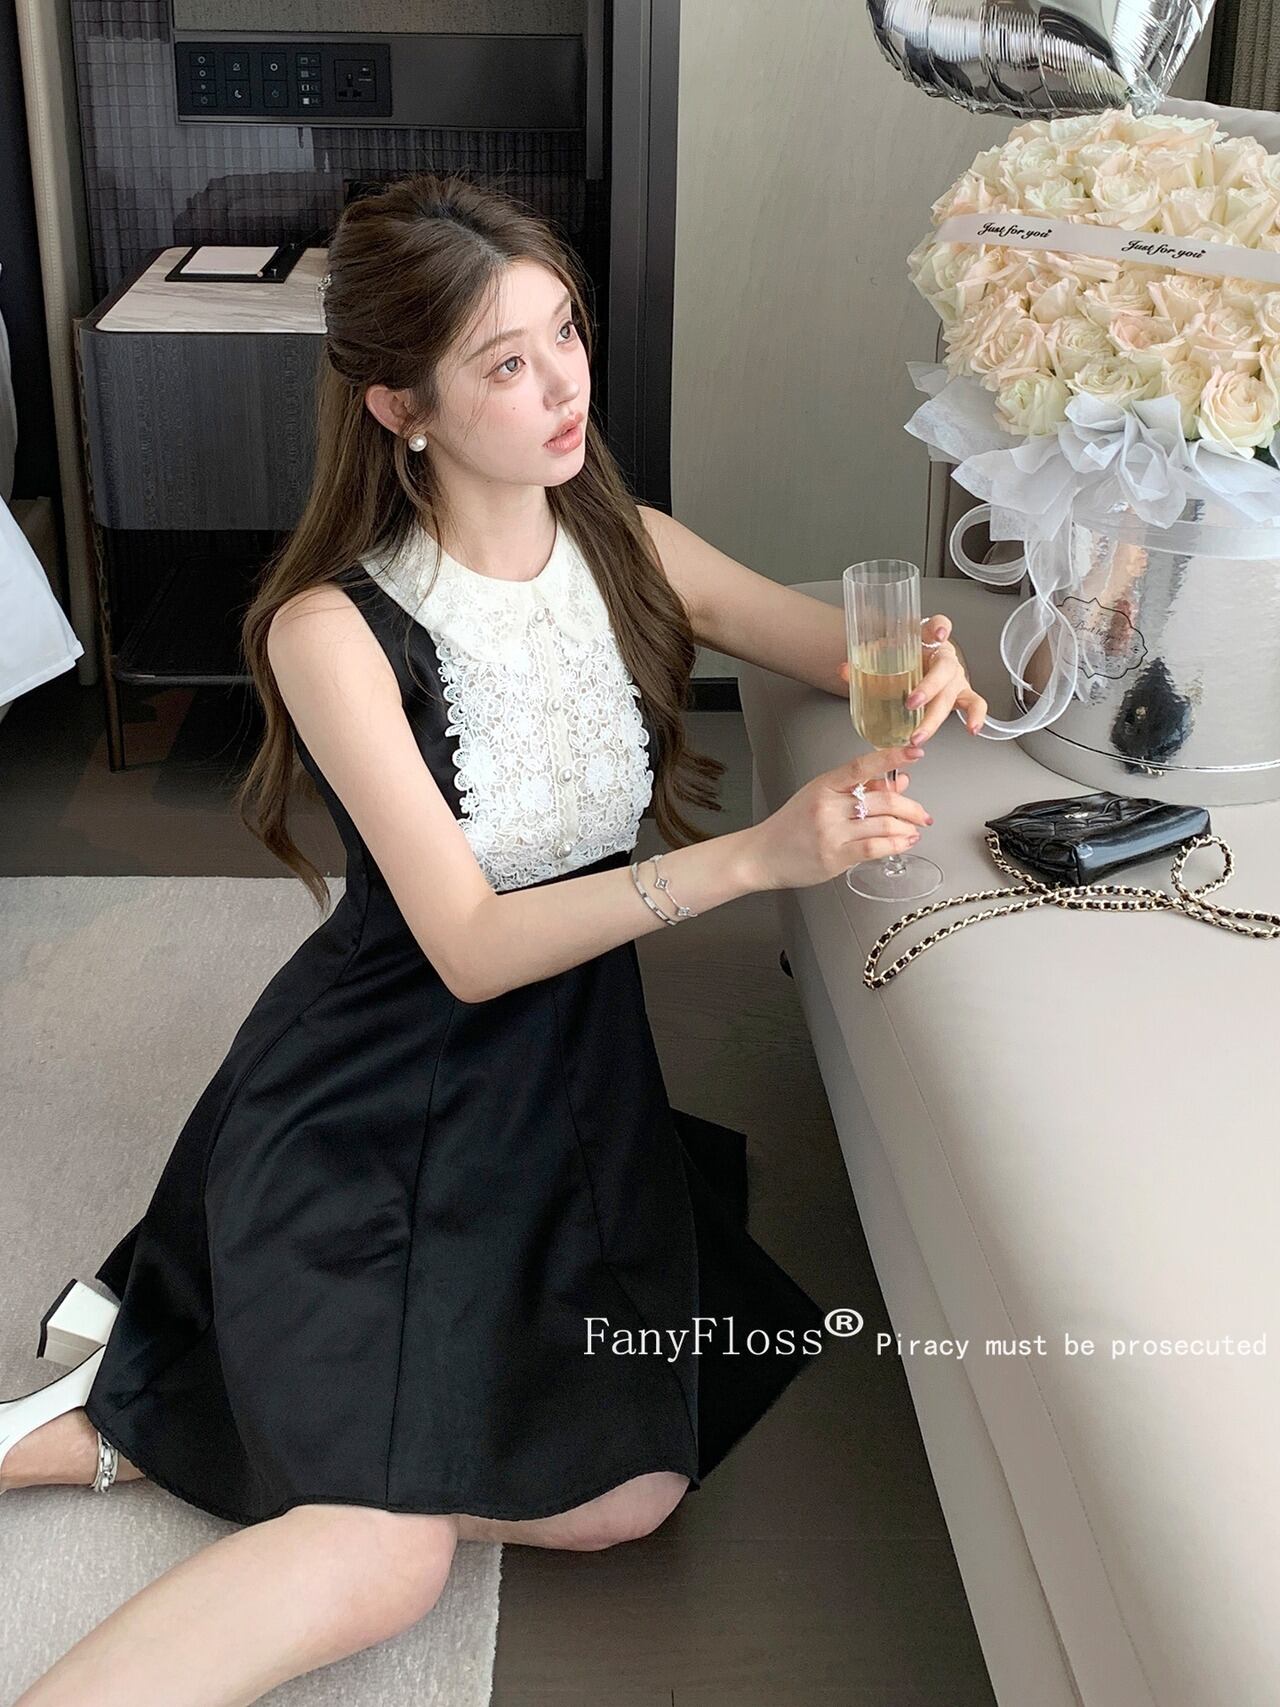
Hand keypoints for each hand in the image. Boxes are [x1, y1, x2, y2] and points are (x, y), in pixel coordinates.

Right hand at [742, 743, 931, 892]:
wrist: (761, 855)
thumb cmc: (790, 827)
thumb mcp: (821, 797)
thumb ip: (859, 788)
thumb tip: (898, 780)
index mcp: (824, 785)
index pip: (862, 765)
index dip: (892, 757)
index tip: (915, 752)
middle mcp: (828, 806)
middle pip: (882, 798)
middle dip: (910, 807)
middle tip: (922, 813)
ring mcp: (831, 832)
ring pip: (883, 824)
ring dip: (906, 827)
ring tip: (914, 830)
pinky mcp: (834, 857)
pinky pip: (874, 847)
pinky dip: (895, 845)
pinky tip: (904, 843)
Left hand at [838, 614, 987, 741]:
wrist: (917, 665)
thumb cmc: (903, 657)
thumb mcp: (883, 653)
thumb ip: (866, 659)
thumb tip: (845, 670)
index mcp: (926, 639)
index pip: (936, 624)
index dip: (939, 627)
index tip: (938, 633)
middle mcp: (944, 657)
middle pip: (943, 668)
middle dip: (928, 688)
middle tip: (911, 703)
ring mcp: (955, 677)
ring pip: (952, 694)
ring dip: (935, 716)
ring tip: (919, 734)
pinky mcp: (961, 694)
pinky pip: (974, 704)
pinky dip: (976, 716)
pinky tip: (971, 729)